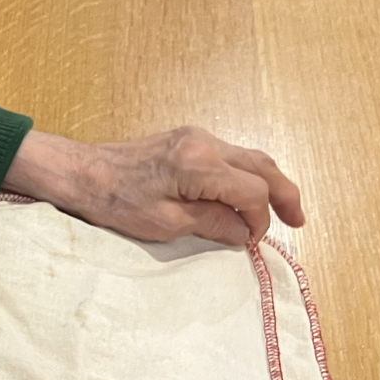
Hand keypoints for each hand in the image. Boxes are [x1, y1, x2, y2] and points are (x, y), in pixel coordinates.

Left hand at [1, 127, 303, 246]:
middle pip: (261, 166)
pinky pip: (229, 155)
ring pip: (248, 157)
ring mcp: (195, 136)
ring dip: (268, 183)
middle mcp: (204, 142)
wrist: (80, 173)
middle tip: (298, 222)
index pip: (253, 191)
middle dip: (284, 194)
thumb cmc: (115, 202)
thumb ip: (213, 224)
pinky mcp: (186, 139)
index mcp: (199, 163)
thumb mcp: (166, 224)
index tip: (253, 242)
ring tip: (283, 209)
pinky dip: (246, 175)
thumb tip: (246, 230)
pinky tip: (247, 194)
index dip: (260, 219)